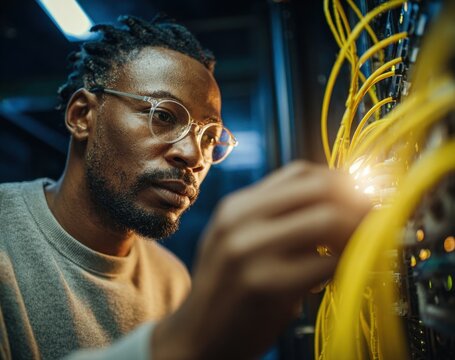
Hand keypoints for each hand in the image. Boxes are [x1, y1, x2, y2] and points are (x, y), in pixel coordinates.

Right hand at [152, 161, 370, 358]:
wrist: (199, 335)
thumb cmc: (227, 287)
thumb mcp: (239, 239)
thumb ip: (278, 217)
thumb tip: (337, 202)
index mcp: (237, 206)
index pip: (300, 173)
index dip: (339, 182)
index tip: (360, 197)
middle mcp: (240, 221)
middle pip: (319, 188)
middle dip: (357, 200)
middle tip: (373, 218)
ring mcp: (250, 251)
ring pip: (328, 219)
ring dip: (357, 231)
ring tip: (359, 245)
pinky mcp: (266, 286)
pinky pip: (328, 263)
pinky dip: (346, 264)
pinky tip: (339, 272)